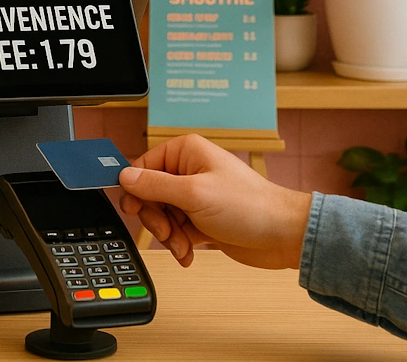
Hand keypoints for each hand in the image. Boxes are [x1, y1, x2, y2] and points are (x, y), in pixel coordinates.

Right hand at [118, 134, 311, 269]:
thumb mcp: (194, 194)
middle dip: (155, 219)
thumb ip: (154, 185)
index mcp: (185, 152)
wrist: (283, 236)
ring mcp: (195, 196)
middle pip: (149, 195)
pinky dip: (179, 245)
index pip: (142, 167)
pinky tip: (189, 254)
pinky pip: (176, 231)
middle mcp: (188, 171)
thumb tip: (124, 176)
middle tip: (167, 231)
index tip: (135, 210)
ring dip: (168, 236)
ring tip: (183, 246)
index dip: (135, 190)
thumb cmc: (250, 206)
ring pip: (161, 217)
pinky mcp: (201, 218)